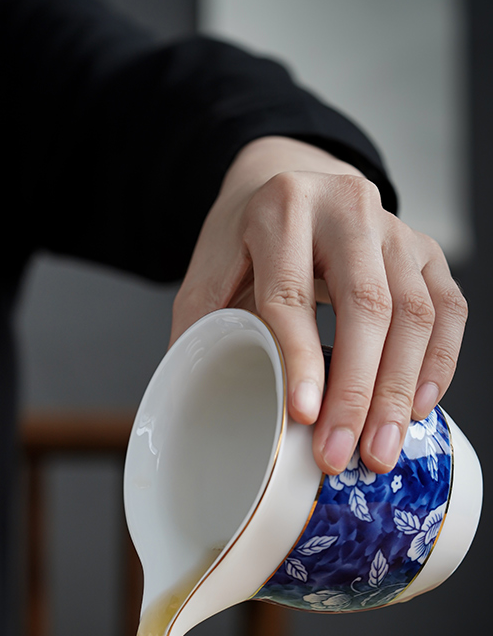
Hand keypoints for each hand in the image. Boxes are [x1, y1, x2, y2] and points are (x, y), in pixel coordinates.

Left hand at [170, 136, 466, 474]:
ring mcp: (394, 227)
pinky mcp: (425, 249)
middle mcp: (346, 207)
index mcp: (280, 209)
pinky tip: (418, 407)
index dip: (299, 357)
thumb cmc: (244, 242)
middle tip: (344, 454)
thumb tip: (187, 410)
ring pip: (415, 311)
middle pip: (367, 305)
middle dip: (358, 390)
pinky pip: (448, 308)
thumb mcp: (206, 275)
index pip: (293, 293)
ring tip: (380, 449)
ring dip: (399, 389)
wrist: (287, 182)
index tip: (303, 414)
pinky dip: (439, 362)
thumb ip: (198, 333)